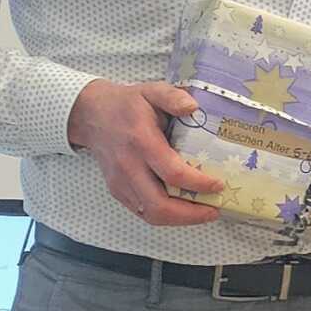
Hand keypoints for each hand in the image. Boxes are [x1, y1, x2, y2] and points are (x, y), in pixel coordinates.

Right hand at [66, 79, 222, 227]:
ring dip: (180, 219)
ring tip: (203, 213)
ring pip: (150, 214)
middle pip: (159, 205)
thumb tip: (193, 107)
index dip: (198, 184)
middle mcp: (129, 167)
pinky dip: (165, 215)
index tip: (218, 185)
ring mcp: (120, 182)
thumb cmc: (127, 104)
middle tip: (215, 209)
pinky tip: (184, 210)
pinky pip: (142, 211)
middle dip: (191, 214)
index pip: (172, 173)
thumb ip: (172, 96)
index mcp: (141, 142)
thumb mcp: (151, 91)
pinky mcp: (117, 190)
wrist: (91, 115)